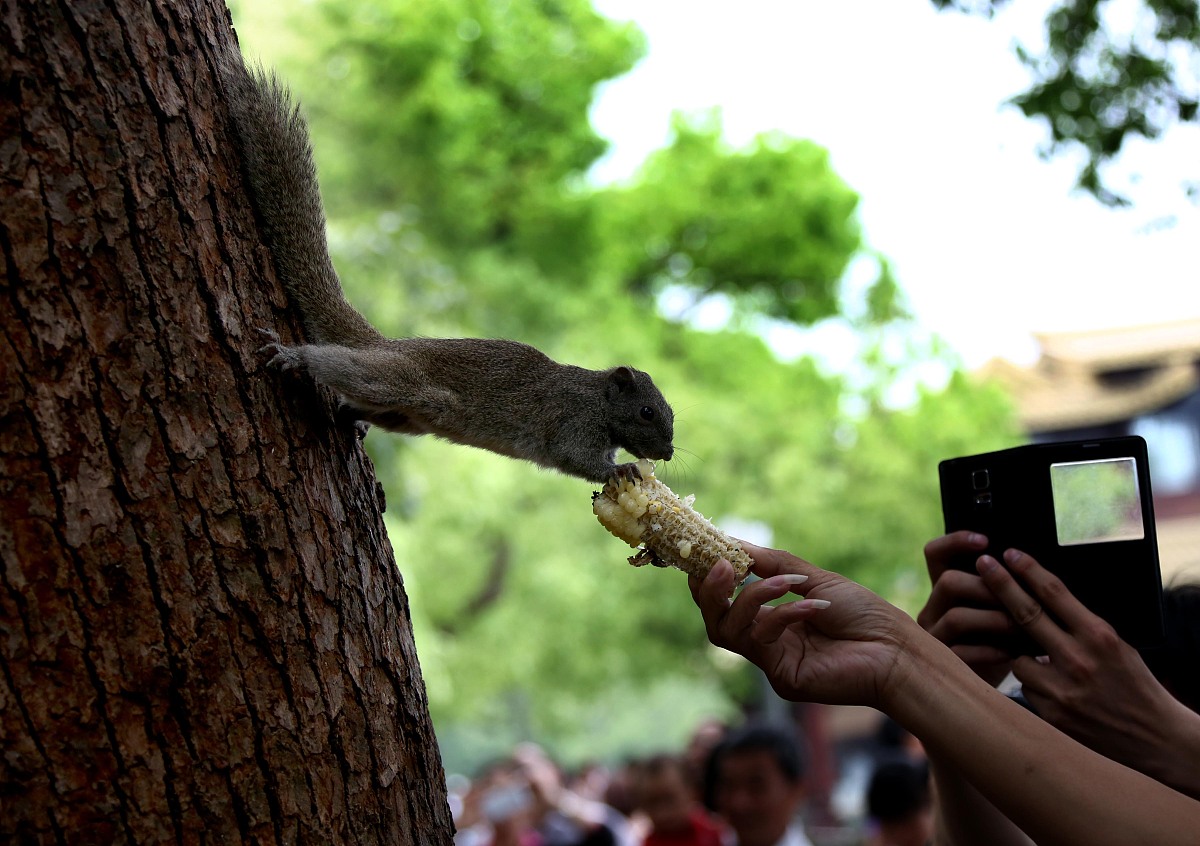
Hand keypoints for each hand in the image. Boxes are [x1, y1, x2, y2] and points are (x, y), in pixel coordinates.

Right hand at [689, 543, 917, 708]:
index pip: (725, 601)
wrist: (898, 650)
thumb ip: (771, 563)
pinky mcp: (782, 677)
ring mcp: (773, 661)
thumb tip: (731, 542)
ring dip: (751, 597)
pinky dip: (783, 614)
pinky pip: (762, 640)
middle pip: (715, 620)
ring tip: (784, 583)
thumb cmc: (865, 614)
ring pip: (728, 630)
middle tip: (721, 565)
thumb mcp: (814, 579)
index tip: (704, 551)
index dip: (708, 579)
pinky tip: (814, 607)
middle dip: (710, 591)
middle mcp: (768, 641)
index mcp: (773, 618)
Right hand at [917, 531, 1014, 686]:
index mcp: (945, 588)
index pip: (935, 553)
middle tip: (1018, 598)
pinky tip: (1014, 654)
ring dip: (995, 619)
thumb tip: (1031, 563)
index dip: (956, 541)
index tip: (986, 542)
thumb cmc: (1005, 640)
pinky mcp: (943, 663)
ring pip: (956, 617)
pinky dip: (992, 650)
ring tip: (1025, 629)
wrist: (996, 686)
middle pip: (948, 582)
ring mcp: (933, 637)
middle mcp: (933, 608)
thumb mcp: (1002, 608)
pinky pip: (962, 652)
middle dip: (988, 587)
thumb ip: (1006, 587)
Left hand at [975, 549, 1180, 769]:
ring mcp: (1062, 688)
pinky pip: (1026, 687)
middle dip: (1000, 584)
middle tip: (982, 564)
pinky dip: (1033, 684)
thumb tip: (1044, 598)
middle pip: (1026, 613)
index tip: (1009, 553)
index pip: (1055, 593)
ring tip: (1042, 661)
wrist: (1155, 738)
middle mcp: (1078, 659)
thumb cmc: (1135, 685)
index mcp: (1099, 636)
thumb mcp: (1117, 645)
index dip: (1029, 570)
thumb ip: (1081, 625)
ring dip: (1020, 653)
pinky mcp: (1051, 713)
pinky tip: (1053, 689)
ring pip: (1017, 657)